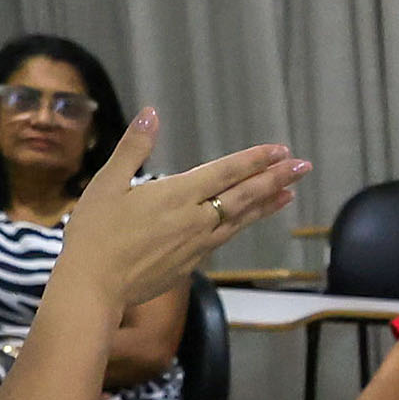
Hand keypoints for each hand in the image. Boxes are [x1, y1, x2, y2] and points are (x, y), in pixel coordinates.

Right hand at [59, 115, 308, 308]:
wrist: (93, 286)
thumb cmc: (94, 233)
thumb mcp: (107, 184)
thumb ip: (134, 148)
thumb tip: (151, 113)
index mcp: (177, 194)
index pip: (227, 171)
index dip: (256, 159)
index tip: (282, 150)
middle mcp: (196, 219)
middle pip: (245, 194)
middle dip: (277, 178)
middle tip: (304, 166)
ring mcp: (197, 244)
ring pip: (241, 219)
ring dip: (267, 204)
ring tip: (290, 193)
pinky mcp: (192, 263)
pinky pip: (225, 238)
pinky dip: (244, 225)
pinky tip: (248, 220)